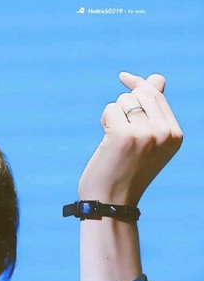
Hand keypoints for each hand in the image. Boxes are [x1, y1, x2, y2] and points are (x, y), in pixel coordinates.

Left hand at [77, 71, 182, 206]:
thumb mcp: (146, 141)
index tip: (123, 77)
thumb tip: (157, 78)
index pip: (156, 95)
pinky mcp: (124, 136)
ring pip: (125, 101)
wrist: (110, 203)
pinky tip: (106, 142)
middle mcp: (165, 133)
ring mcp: (146, 134)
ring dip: (114, 116)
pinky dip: (105, 121)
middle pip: (141, 94)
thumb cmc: (125, 172)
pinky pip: (111, 109)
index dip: (138, 85)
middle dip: (125, 107)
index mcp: (175, 135)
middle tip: (120, 132)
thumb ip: (153, 110)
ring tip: (115, 142)